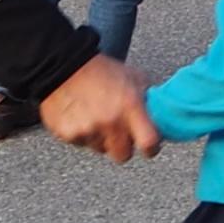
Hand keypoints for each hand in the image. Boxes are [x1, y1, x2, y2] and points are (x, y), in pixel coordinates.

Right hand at [36, 53, 159, 161]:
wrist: (64, 67)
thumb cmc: (102, 71)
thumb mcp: (135, 78)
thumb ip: (149, 100)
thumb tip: (159, 118)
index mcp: (130, 107)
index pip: (149, 143)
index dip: (152, 148)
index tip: (151, 147)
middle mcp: (110, 122)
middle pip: (123, 155)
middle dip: (124, 147)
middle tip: (121, 133)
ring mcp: (87, 130)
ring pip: (101, 149)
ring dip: (103, 140)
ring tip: (98, 118)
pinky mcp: (68, 135)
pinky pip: (82, 144)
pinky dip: (84, 135)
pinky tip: (83, 117)